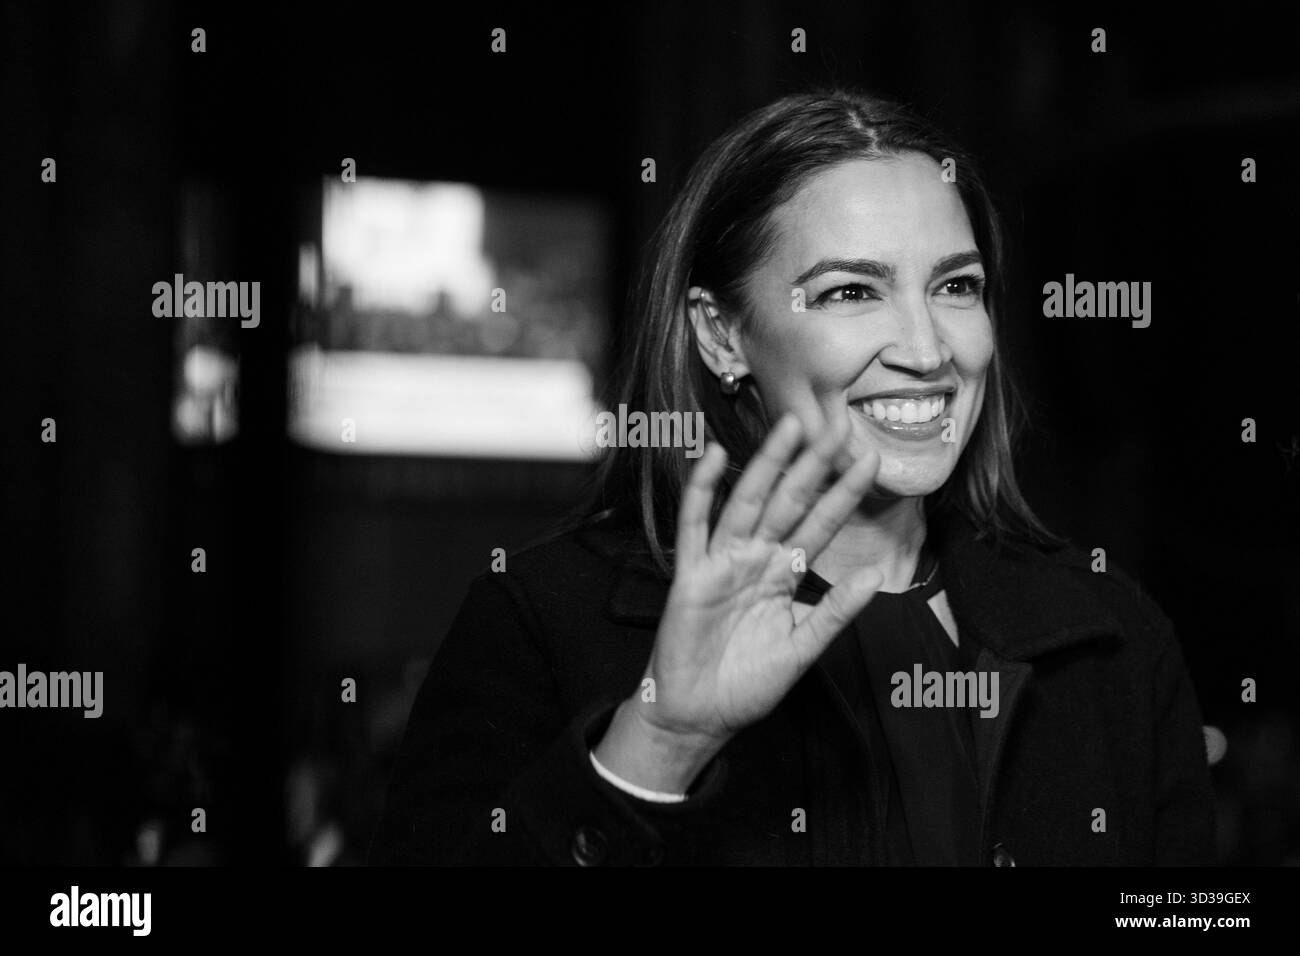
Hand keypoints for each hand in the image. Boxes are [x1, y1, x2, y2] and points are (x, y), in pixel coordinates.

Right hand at [593, 412, 883, 791]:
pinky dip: (701, 492)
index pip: (820, 525)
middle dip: (811, 465)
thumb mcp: (802, 648)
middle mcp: (756, 560)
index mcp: (784, 575)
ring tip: (787, 427)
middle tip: (837, 425)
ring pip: (748, 503)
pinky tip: (712, 457)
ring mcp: (723, 563)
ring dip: (766, 465)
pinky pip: (695, 526)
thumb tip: (876, 576)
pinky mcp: (690, 575)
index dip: (843, 495)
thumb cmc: (747, 684)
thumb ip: (835, 612)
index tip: (870, 461)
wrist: (699, 715)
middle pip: (788, 503)